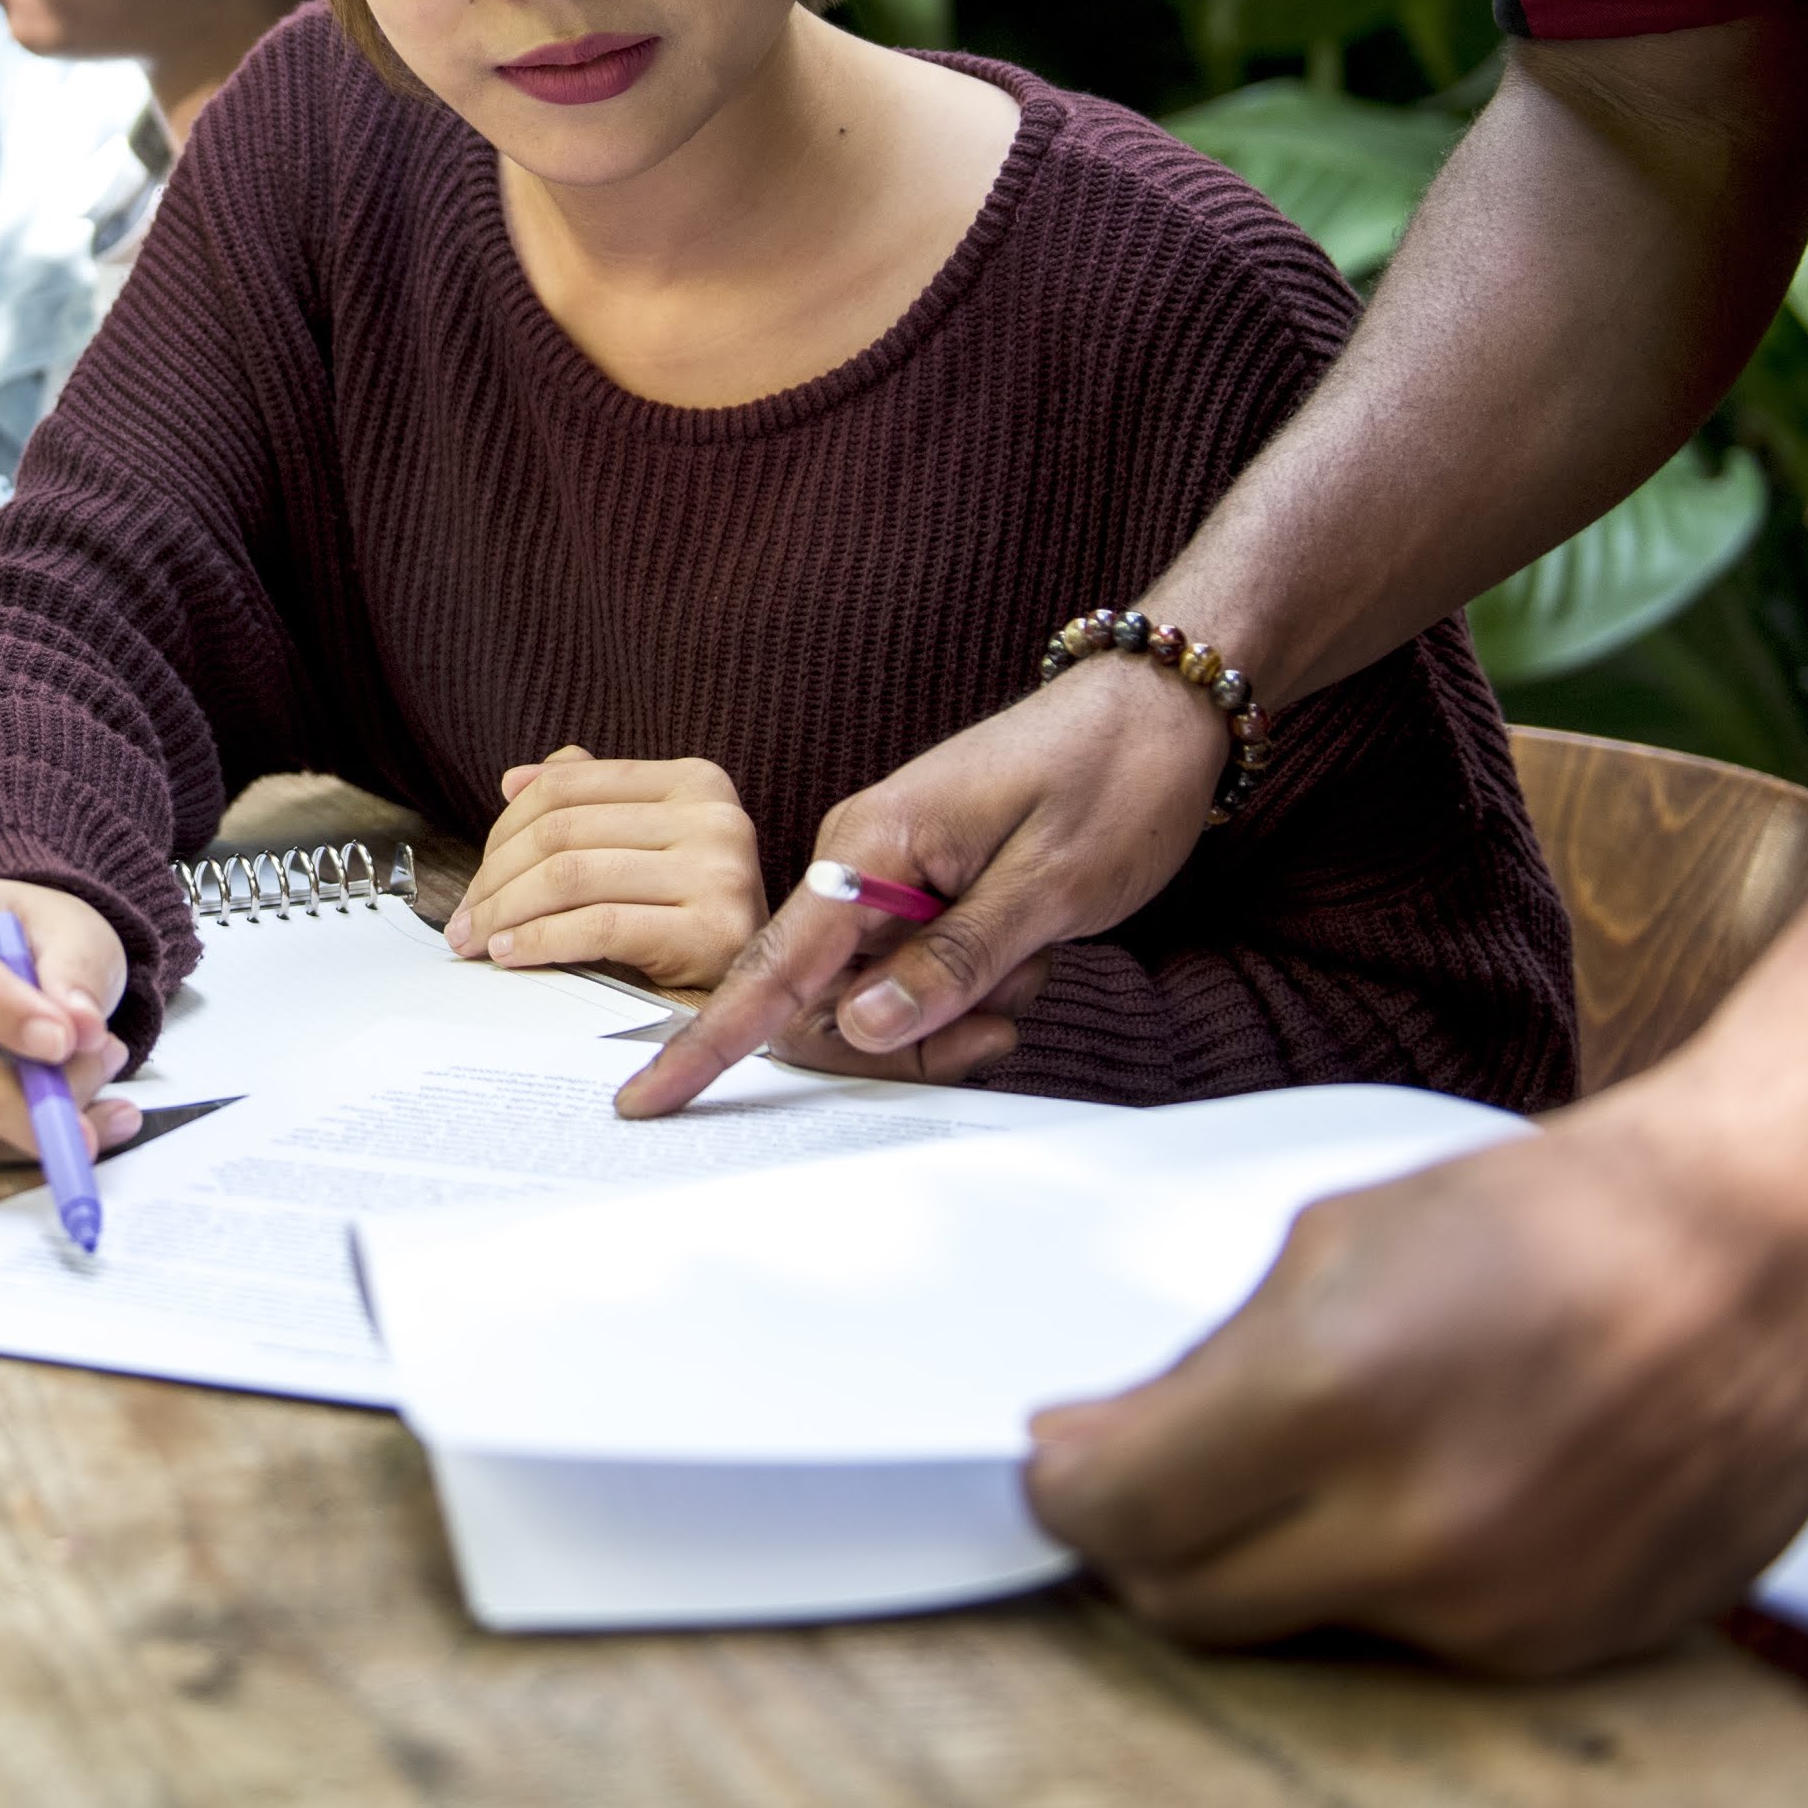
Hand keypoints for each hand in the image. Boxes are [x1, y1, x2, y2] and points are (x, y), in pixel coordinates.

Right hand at [0, 874, 145, 1164]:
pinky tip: (77, 1114)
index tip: (62, 1041)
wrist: (9, 964)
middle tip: (82, 1121)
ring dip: (30, 1118)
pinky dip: (21, 1143)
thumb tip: (82, 1027)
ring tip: (97, 1078)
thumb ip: (78, 972)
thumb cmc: (31, 939)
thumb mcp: (72, 930)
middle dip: (12, 1098)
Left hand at [448, 748, 769, 985]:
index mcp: (696, 781)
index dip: (502, 831)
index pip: (567, 787)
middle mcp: (716, 817)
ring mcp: (722, 871)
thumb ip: (592, 801)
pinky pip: (599, 926)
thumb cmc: (692, 913)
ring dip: (506, 912)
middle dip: (495, 879)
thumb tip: (515, 779)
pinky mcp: (715, 930)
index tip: (474, 879)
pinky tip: (513, 954)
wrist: (768, 988)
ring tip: (479, 941)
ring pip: (572, 876)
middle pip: (562, 832)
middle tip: (463, 922)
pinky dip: (541, 940)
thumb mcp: (649, 845)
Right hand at [618, 661, 1217, 1114]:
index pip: (770, 965)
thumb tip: (859, 1030)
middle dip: (913, 1038)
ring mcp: (890, 879)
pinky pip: (919, 978)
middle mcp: (860, 864)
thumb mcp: (1048, 886)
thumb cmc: (1113, 778)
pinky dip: (974, 990)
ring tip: (1038, 963)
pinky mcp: (924, 893)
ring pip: (884, 1002)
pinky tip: (1032, 956)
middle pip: (830, 1005)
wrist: (1162, 709)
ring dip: (960, 1011)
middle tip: (1011, 1015)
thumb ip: (951, 963)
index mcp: (868, 849)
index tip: (645, 1099)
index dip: (708, 1041)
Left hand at [1023, 1082, 1807, 1670]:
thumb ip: (1202, 1369)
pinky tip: (1443, 1484)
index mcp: (1335, 1396)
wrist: (1781, 1249)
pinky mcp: (1575, 1647)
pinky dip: (1394, 1581)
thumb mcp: (1336, 1244)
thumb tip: (1096, 1451)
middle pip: (1190, 1603)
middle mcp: (1419, 1527)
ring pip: (1306, 1629)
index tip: (1065, 1464)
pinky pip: (1422, 1644)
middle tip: (1156, 1476)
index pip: (1118, 1513)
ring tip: (1342, 1453)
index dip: (1066, 1489)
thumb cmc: (1561, 1217)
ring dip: (1281, 1559)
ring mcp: (1504, 1606)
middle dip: (1146, 1543)